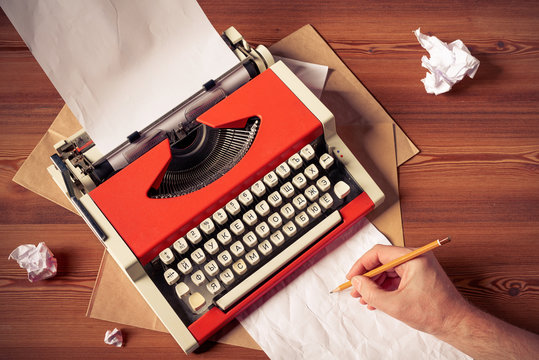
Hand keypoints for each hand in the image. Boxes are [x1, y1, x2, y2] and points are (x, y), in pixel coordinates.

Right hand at [346, 244, 469, 336]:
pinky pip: (396, 278)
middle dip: (367, 277)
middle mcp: (416, 257)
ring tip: (364, 298)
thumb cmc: (435, 312)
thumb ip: (371, 292)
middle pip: (382, 261)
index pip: (378, 253)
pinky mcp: (419, 276)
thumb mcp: (395, 304)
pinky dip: (385, 288)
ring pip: (388, 270)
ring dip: (374, 284)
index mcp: (413, 257)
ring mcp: (418, 266)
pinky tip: (376, 301)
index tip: (352, 278)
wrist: (456, 324)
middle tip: (356, 290)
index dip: (361, 265)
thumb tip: (357, 283)